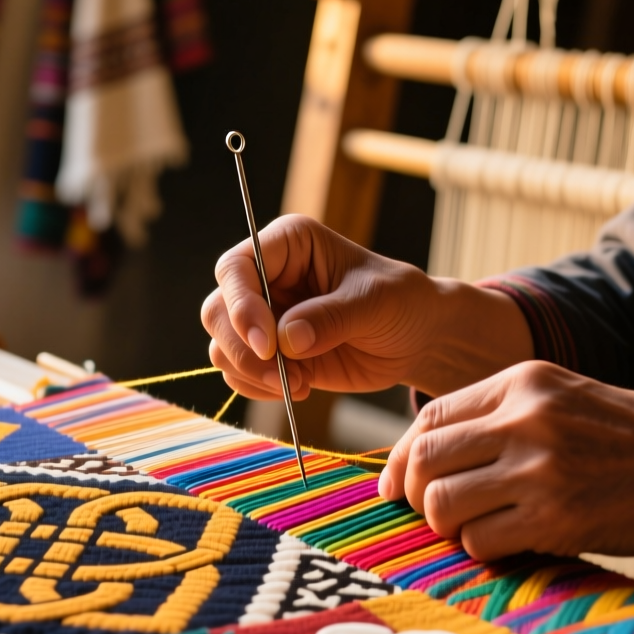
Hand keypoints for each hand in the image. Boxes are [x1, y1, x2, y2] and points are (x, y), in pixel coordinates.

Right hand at [201, 215, 531, 399]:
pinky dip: (261, 388)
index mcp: (288, 245)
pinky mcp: (269, 352)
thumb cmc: (401, 302)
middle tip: (281, 375)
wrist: (416, 338)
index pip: (237, 267)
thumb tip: (287, 340)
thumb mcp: (376, 302)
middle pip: (217, 310)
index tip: (267, 343)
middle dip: (241, 349)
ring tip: (301, 383)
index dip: (241, 305)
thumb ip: (332, 317)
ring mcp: (263, 317)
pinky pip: (239, 373)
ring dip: (253, 373)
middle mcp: (266, 277)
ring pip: (222, 346)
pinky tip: (303, 388)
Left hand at [379, 360, 633, 559]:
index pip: (428, 417)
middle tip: (432, 516)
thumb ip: (502, 416)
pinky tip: (510, 544)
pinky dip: (483, 550)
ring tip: (476, 530)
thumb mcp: (564, 400)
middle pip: (424, 460)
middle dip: (415, 495)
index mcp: (523, 382)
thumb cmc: (632, 440)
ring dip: (448, 527)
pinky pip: (481, 541)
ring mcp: (540, 467)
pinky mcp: (558, 517)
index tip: (399, 485)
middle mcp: (524, 418)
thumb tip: (428, 455)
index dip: (401, 457)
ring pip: (442, 504)